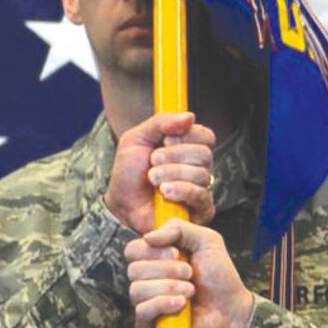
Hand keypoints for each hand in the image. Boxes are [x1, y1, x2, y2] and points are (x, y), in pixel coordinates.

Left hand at [104, 112, 214, 235]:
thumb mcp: (137, 139)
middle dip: (174, 155)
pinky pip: (201, 195)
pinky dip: (181, 190)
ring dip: (172, 173)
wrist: (121, 204)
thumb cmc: (129, 173)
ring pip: (201, 174)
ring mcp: (200, 189)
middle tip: (153, 161)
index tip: (165, 139)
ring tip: (153, 179)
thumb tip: (190, 116)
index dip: (187, 135)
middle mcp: (198, 167)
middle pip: (204, 154)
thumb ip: (161, 122)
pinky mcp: (200, 210)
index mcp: (187, 148)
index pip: (206, 136)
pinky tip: (164, 192)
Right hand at [126, 219, 254, 327]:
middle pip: (134, 269)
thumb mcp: (206, 241)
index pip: (133, 250)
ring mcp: (147, 303)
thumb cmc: (220, 278)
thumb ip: (178, 228)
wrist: (232, 310)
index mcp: (155, 259)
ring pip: (137, 289)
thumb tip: (148, 237)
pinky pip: (142, 310)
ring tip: (190, 291)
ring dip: (169, 287)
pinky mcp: (149, 325)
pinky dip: (164, 304)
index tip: (177, 253)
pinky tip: (182, 304)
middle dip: (166, 269)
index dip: (152, 250)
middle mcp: (147, 280)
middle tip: (189, 273)